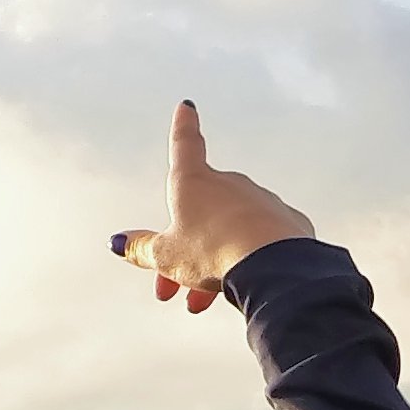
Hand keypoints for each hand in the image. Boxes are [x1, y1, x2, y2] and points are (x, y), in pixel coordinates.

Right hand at [112, 101, 313, 313]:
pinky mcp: (289, 225)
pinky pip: (263, 241)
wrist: (273, 266)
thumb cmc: (217, 252)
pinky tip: (245, 283)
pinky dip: (250, 261)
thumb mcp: (167, 255)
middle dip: (185, 247)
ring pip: (231, 232)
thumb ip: (144, 249)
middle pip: (202, 212)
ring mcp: (262, 202)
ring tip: (202, 301)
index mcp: (195, 182)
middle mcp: (230, 185)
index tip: (187, 108)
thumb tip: (120, 244)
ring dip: (214, 263)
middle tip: (172, 287)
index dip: (184, 126)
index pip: (185, 145)